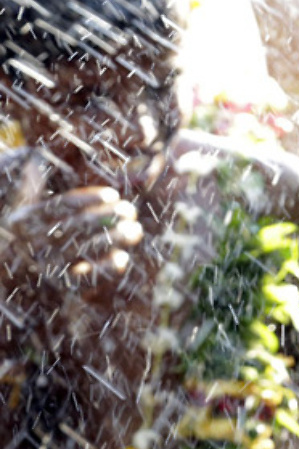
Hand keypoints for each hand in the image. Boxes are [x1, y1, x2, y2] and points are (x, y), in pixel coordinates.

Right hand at [1, 186, 143, 331]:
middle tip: (129, 210)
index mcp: (21, 222)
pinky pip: (83, 279)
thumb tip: (32, 161)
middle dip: (105, 217)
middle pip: (73, 227)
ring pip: (82, 251)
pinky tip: (122, 259)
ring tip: (135, 229)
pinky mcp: (58, 287)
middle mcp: (30, 245)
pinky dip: (103, 270)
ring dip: (112, 239)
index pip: (56, 207)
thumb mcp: (18, 214)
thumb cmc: (21, 238)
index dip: (86, 199)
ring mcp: (44, 267)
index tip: (113, 194)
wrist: (13, 283)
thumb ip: (27, 191)